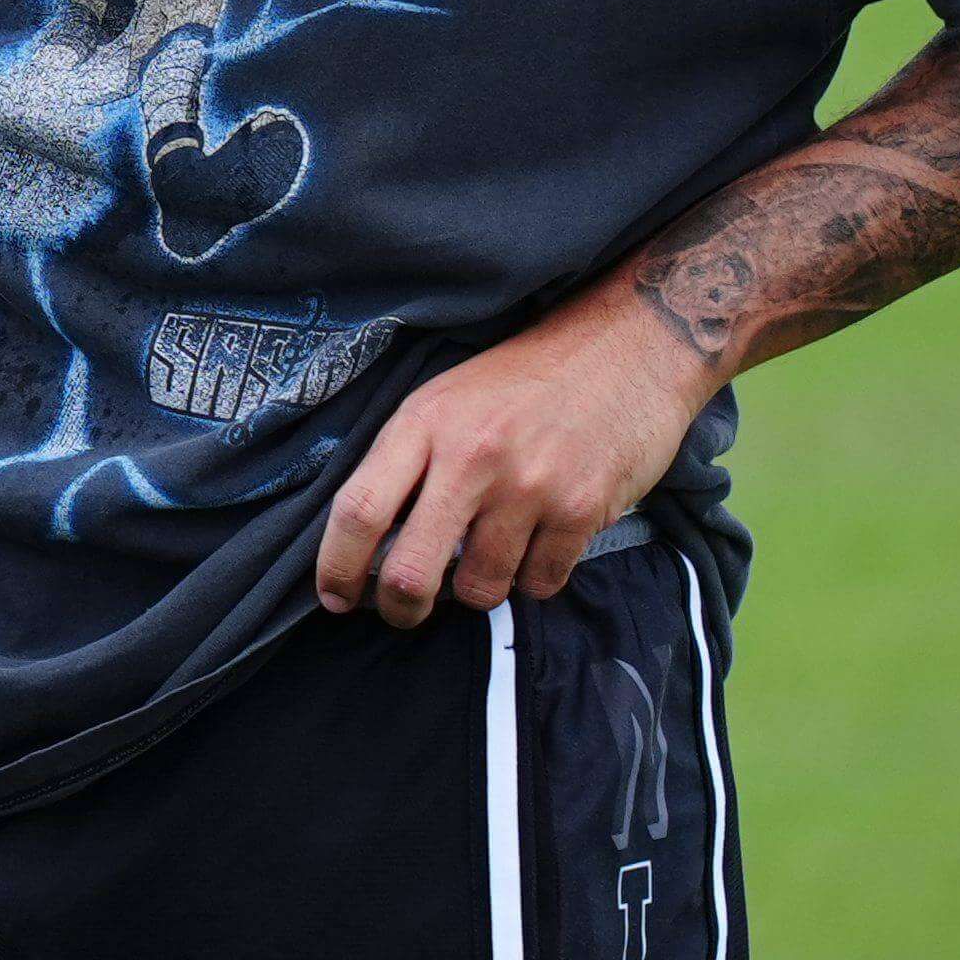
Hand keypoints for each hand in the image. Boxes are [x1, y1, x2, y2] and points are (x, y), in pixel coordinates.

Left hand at [315, 292, 714, 629]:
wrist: (627, 347)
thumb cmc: (522, 380)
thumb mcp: (445, 398)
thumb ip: (405, 460)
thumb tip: (362, 543)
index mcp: (424, 423)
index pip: (358, 511)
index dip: (335, 567)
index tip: (333, 597)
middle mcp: (471, 456)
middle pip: (410, 572)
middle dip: (398, 609)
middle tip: (402, 612)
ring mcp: (529, 486)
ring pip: (479, 589)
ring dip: (476, 591)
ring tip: (484, 559)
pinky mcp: (581, 510)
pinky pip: (539, 584)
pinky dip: (532, 580)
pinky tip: (535, 546)